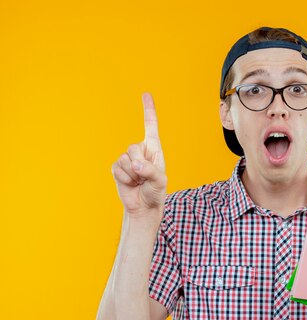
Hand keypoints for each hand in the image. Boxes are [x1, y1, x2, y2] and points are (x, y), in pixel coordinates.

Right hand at [111, 93, 166, 217]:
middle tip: (144, 178)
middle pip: (133, 147)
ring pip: (124, 159)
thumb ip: (150, 170)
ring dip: (132, 175)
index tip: (146, 94)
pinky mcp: (117, 168)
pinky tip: (130, 184)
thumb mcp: (159, 181)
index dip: (148, 110)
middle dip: (139, 164)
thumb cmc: (155, 192)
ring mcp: (127, 159)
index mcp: (154, 149)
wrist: (143, 206)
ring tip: (138, 182)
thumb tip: (134, 163)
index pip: (151, 126)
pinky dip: (124, 179)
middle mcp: (140, 151)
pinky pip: (117, 169)